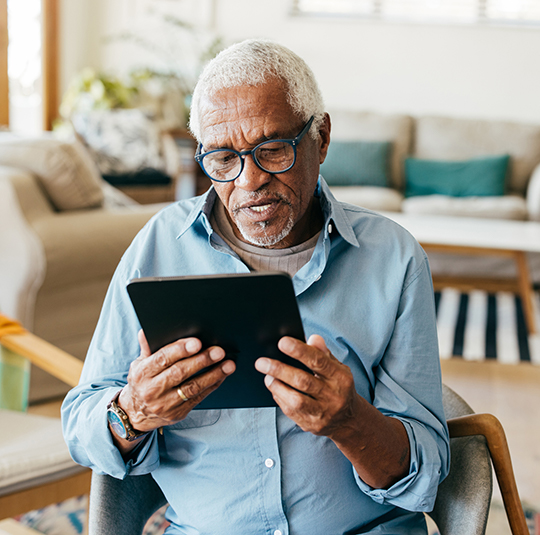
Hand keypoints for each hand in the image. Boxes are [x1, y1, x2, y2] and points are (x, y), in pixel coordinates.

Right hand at [118, 330, 234, 432]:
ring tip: (228, 364)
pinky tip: (222, 375)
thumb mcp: (139, 363)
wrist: (137, 412)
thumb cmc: (143, 381)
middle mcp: (152, 390)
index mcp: (142, 373)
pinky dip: (212, 385)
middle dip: (201, 360)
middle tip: (218, 351)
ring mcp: (165, 404)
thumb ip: (148, 347)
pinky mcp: (177, 413)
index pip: (162, 359)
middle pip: (180, 373)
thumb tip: (146, 331)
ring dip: (213, 374)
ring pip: (192, 387)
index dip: (180, 349)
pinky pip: (198, 397)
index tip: (197, 342)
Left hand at [254, 334, 359, 438]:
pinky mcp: (312, 425)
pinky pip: (291, 412)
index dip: (299, 351)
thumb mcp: (337, 367)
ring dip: (277, 387)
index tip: (282, 342)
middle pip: (303, 381)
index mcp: (340, 377)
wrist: (348, 419)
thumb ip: (323, 353)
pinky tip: (275, 389)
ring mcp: (323, 413)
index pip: (318, 361)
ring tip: (267, 377)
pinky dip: (280, 399)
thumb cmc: (338, 386)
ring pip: (296, 400)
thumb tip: (312, 338)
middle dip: (280, 370)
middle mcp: (333, 396)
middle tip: (262, 362)